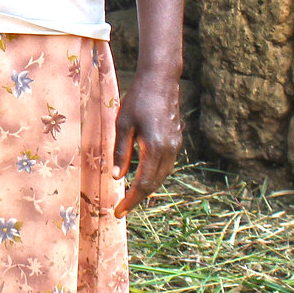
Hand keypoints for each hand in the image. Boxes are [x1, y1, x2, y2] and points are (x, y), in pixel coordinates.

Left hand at [111, 69, 181, 216]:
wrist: (161, 80)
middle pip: (155, 184)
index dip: (131, 200)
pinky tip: (142, 177)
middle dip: (138, 198)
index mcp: (155, 148)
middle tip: (121, 208)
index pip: (143, 183)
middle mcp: (170, 150)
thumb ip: (121, 152)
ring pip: (162, 176)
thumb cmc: (138, 99)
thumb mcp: (123, 125)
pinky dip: (154, 176)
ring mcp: (176, 146)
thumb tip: (116, 177)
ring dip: (147, 188)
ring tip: (129, 197)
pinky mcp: (176, 140)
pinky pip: (166, 166)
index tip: (118, 212)